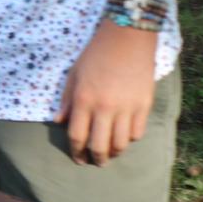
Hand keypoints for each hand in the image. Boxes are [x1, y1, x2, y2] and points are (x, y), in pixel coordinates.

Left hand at [55, 22, 157, 165]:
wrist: (126, 39)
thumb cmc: (95, 55)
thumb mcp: (74, 74)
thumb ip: (67, 100)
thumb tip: (59, 122)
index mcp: (84, 100)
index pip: (77, 136)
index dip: (76, 152)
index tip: (77, 159)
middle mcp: (105, 108)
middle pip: (100, 146)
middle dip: (96, 159)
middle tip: (95, 162)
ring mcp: (126, 108)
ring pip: (121, 144)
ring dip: (115, 153)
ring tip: (111, 154)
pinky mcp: (144, 106)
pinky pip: (137, 133)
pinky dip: (130, 139)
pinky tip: (125, 136)